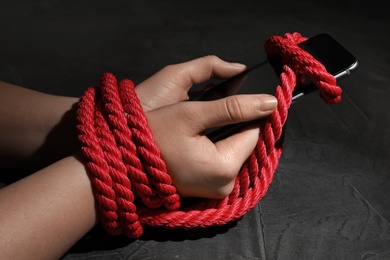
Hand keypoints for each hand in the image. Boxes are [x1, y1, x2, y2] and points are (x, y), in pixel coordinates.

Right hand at [135, 55, 276, 197]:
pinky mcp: (206, 187)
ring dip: (226, 130)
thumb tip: (270, 102)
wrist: (121, 162)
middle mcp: (224, 185)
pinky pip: (221, 159)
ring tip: (208, 114)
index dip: (251, 110)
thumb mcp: (192, 114)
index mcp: (224, 169)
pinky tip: (203, 130)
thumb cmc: (152, 135)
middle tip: (217, 102)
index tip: (244, 92)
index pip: (253, 132)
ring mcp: (215, 189)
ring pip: (233, 149)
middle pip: (243, 142)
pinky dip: (217, 142)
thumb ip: (234, 108)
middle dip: (236, 120)